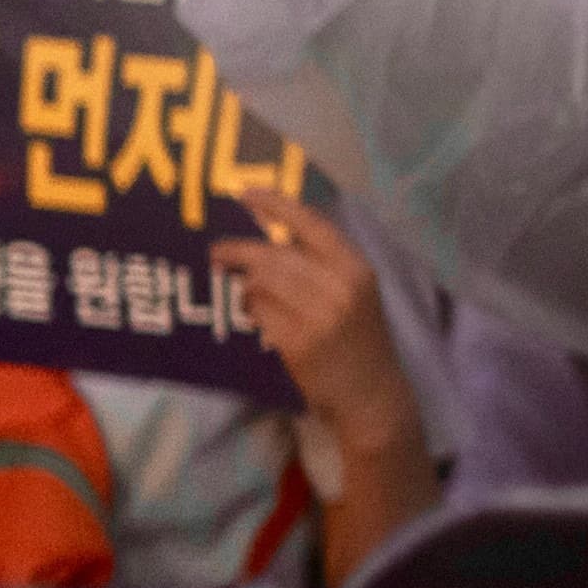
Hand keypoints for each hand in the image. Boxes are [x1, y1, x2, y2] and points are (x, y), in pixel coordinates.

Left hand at [216, 189, 419, 448]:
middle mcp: (340, 287)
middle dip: (239, 250)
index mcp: (355, 268)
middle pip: (275, 254)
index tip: (245, 193)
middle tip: (216, 250)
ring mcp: (320, 316)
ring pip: (262, 282)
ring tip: (239, 288)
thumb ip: (320, 267)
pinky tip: (253, 314)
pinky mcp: (299, 343)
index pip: (312, 224)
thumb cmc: (357, 340)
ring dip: (244, 284)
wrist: (372, 394)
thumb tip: (265, 244)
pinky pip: (259, 313)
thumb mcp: (353, 294)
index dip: (276, 204)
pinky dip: (250, 310)